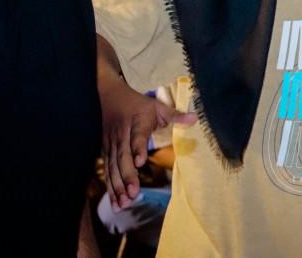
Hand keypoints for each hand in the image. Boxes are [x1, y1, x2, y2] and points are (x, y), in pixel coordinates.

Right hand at [99, 77, 195, 209]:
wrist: (109, 97)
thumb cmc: (138, 104)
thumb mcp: (158, 106)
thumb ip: (175, 115)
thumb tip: (195, 119)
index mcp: (137, 123)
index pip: (137, 136)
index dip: (138, 148)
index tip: (140, 162)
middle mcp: (122, 136)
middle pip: (122, 157)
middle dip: (127, 176)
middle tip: (133, 194)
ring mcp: (111, 145)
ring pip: (113, 167)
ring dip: (117, 186)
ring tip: (124, 203)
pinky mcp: (105, 152)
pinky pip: (107, 171)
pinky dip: (110, 187)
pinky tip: (115, 202)